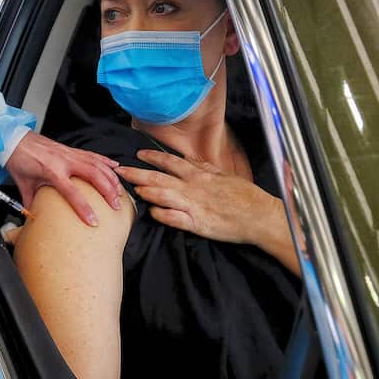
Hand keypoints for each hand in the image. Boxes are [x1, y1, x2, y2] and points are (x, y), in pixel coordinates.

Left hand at [6, 132, 122, 227]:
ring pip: (97, 164)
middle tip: (116, 205)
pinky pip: (92, 155)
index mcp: (52, 171)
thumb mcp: (23, 186)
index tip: (93, 221)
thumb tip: (34, 220)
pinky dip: (105, 161)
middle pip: (94, 175)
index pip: (72, 192)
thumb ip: (31, 204)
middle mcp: (64, 161)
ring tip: (119, 192)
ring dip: (110, 178)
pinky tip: (115, 167)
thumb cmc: (18, 160)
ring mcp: (69, 153)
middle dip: (108, 191)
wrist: (13, 140)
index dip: (84, 208)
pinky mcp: (71, 149)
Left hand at [117, 151, 280, 247]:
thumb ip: (204, 167)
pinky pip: (174, 219)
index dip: (152, 157)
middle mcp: (193, 188)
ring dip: (146, 192)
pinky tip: (152, 212)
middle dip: (137, 174)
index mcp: (200, 175)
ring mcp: (194, 206)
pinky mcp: (198, 224)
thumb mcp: (224, 175)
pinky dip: (161, 214)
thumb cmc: (244, 196)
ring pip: (163, 196)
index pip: (170, 162)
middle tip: (120, 171)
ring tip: (132, 189)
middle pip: (159, 178)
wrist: (259, 216)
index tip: (138, 154)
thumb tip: (187, 160)